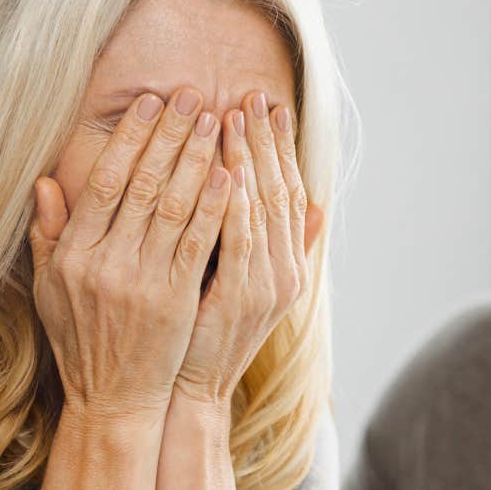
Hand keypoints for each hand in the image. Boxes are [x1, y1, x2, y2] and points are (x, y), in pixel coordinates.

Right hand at [28, 88, 231, 420]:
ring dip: (197, 159)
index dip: (130, 138)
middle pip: (142, 185)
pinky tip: (230, 175)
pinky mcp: (175, 301)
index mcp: (72, 255)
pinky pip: (198, 244)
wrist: (112, 401)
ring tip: (217, 121)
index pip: (104, 181)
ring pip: (173, 207)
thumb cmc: (82, 342)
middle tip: (192, 95)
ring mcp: (140, 283)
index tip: (149, 103)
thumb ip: (47, 234)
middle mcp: (103, 263)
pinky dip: (214, 206)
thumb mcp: (49, 289)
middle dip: (169, 135)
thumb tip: (43, 182)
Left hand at [172, 91, 324, 406]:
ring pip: (261, 208)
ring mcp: (264, 286)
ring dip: (250, 159)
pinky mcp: (238, 299)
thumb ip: (257, 244)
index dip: (277, 147)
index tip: (264, 105)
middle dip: (265, 141)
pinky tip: (227, 169)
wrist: (191, 394)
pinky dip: (236, 202)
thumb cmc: (200, 338)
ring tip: (236, 116)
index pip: (285, 191)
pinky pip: (238, 239)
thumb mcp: (235, 287)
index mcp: (283, 265)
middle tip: (253, 95)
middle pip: (278, 190)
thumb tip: (300, 207)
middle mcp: (282, 272)